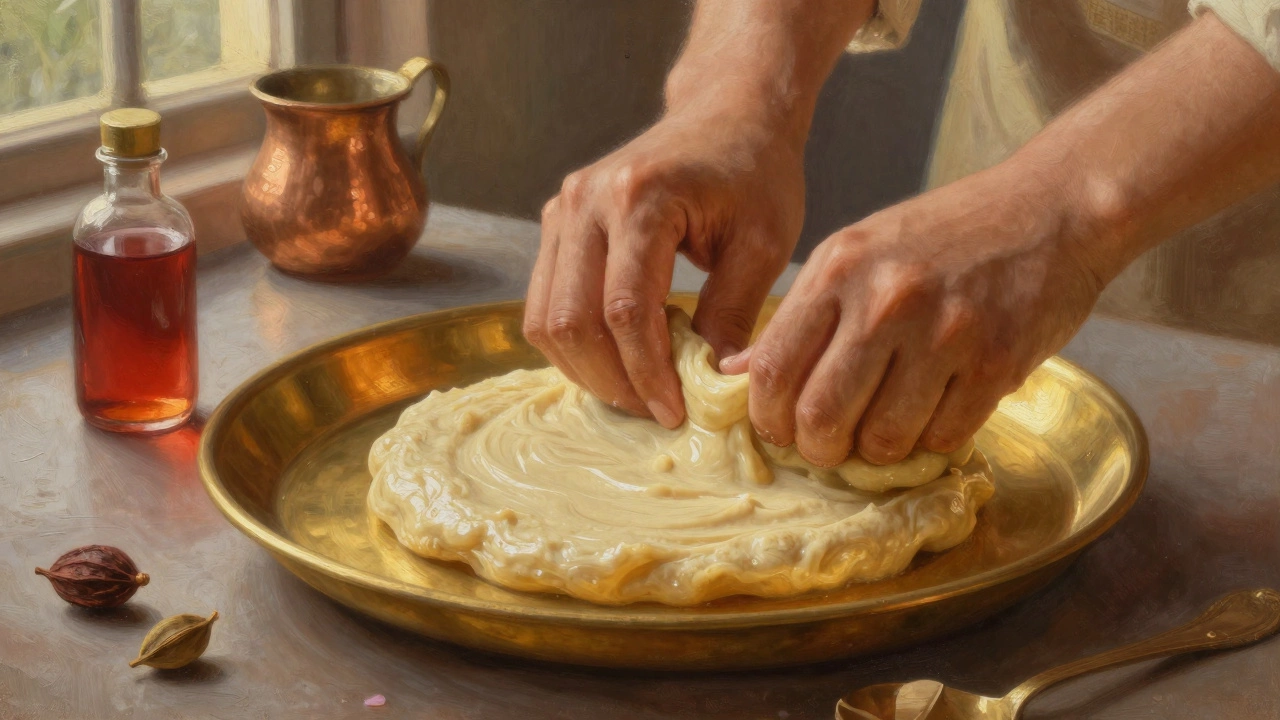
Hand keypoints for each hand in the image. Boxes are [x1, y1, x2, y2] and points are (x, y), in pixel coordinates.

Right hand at [524, 108, 804, 426]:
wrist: (727, 114)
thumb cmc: (754, 172)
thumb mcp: (764, 243)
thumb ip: (735, 314)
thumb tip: (715, 385)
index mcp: (640, 197)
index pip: (625, 310)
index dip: (647, 373)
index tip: (676, 412)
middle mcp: (587, 200)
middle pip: (571, 320)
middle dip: (612, 380)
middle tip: (655, 411)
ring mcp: (563, 209)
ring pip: (545, 318)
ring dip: (587, 369)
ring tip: (638, 391)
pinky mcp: (557, 222)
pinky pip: (545, 302)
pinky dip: (576, 343)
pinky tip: (620, 358)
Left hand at [721, 162, 1104, 465]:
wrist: (1052, 208)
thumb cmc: (946, 235)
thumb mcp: (857, 253)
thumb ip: (802, 314)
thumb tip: (736, 376)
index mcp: (837, 268)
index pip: (772, 369)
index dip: (768, 417)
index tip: (782, 428)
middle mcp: (884, 299)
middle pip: (820, 416)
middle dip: (819, 449)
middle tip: (832, 446)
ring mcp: (943, 332)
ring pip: (881, 439)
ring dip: (879, 450)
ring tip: (887, 427)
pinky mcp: (995, 363)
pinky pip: (942, 437)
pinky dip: (932, 440)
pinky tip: (937, 411)